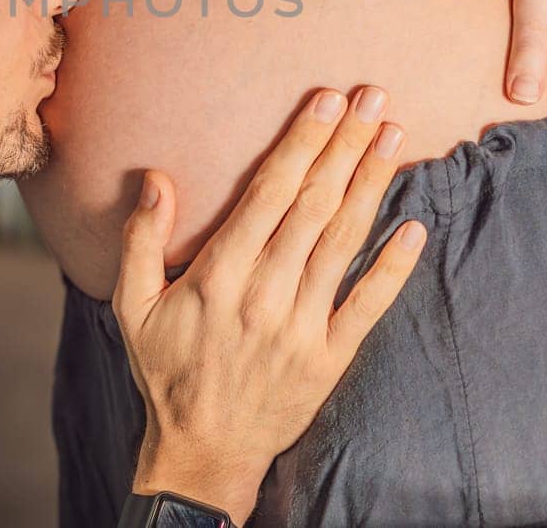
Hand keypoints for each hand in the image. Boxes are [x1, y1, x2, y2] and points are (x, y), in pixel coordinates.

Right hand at [114, 86, 426, 524]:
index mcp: (218, 275)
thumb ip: (139, 240)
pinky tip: (415, 225)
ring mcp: (302, 327)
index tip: (325, 101)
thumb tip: (155, 179)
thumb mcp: (131, 306)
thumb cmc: (166, 371)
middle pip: (314, 205)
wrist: (203, 450)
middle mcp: (265, 295)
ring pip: (343, 242)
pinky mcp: (330, 357)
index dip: (301, 143)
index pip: (269, 193)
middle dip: (345, 146)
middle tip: (372, 97)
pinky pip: (368, 304)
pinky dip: (393, 266)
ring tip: (392, 136)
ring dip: (371, 185)